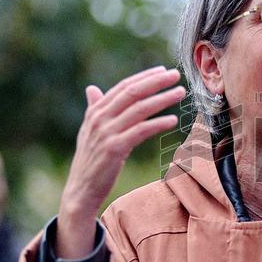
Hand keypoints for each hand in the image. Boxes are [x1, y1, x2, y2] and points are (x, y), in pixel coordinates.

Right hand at [58, 66, 185, 257]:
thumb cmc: (90, 161)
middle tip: (175, 75)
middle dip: (156, 82)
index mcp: (95, 112)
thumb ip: (94, 109)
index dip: (144, 77)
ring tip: (180, 93)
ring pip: (139, 109)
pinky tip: (172, 120)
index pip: (123, 87)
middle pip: (133, 93)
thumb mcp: (89, 132)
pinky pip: (141, 131)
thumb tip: (92, 89)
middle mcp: (100, 119)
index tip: (162, 70)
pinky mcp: (115, 149)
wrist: (81, 190)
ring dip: (162, 99)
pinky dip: (158, 123)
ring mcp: (107, 133)